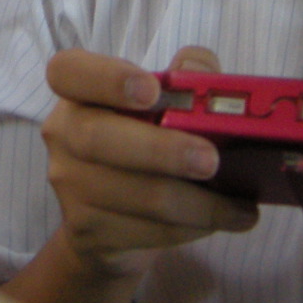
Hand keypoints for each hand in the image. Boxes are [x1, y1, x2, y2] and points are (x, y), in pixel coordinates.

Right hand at [40, 46, 259, 278]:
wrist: (112, 221)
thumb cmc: (146, 141)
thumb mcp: (166, 103)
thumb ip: (187, 78)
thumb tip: (202, 75)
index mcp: (78, 91)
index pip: (69, 71)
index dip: (107, 79)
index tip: (152, 91)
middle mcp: (63, 134)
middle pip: (98, 138)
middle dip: (161, 151)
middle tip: (210, 161)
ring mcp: (69, 185)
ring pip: (133, 195)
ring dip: (196, 204)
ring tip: (239, 206)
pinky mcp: (86, 230)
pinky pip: (145, 231)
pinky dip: (191, 228)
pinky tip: (220, 220)